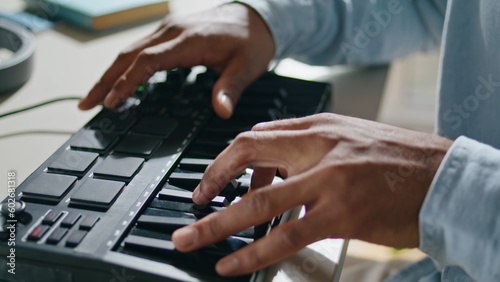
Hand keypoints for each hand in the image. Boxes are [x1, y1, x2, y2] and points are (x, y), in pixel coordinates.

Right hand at [78, 3, 273, 118]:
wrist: (255, 18)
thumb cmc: (250, 42)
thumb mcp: (246, 67)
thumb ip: (230, 89)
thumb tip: (222, 112)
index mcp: (189, 41)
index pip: (148, 62)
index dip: (127, 83)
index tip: (112, 102)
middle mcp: (172, 32)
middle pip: (128, 55)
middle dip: (105, 81)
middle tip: (86, 104)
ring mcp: (168, 30)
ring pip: (129, 51)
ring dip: (109, 73)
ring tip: (93, 96)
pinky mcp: (169, 33)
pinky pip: (139, 49)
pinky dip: (123, 66)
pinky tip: (117, 80)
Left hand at [171, 113, 452, 275]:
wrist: (443, 177)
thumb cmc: (399, 159)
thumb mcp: (350, 137)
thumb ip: (310, 144)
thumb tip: (271, 160)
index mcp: (320, 127)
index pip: (257, 137)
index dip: (225, 159)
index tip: (211, 180)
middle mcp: (319, 148)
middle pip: (247, 158)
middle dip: (210, 182)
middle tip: (191, 205)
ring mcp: (328, 181)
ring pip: (258, 203)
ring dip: (216, 223)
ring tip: (189, 239)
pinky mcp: (341, 215)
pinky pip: (285, 236)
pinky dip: (251, 252)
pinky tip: (232, 262)